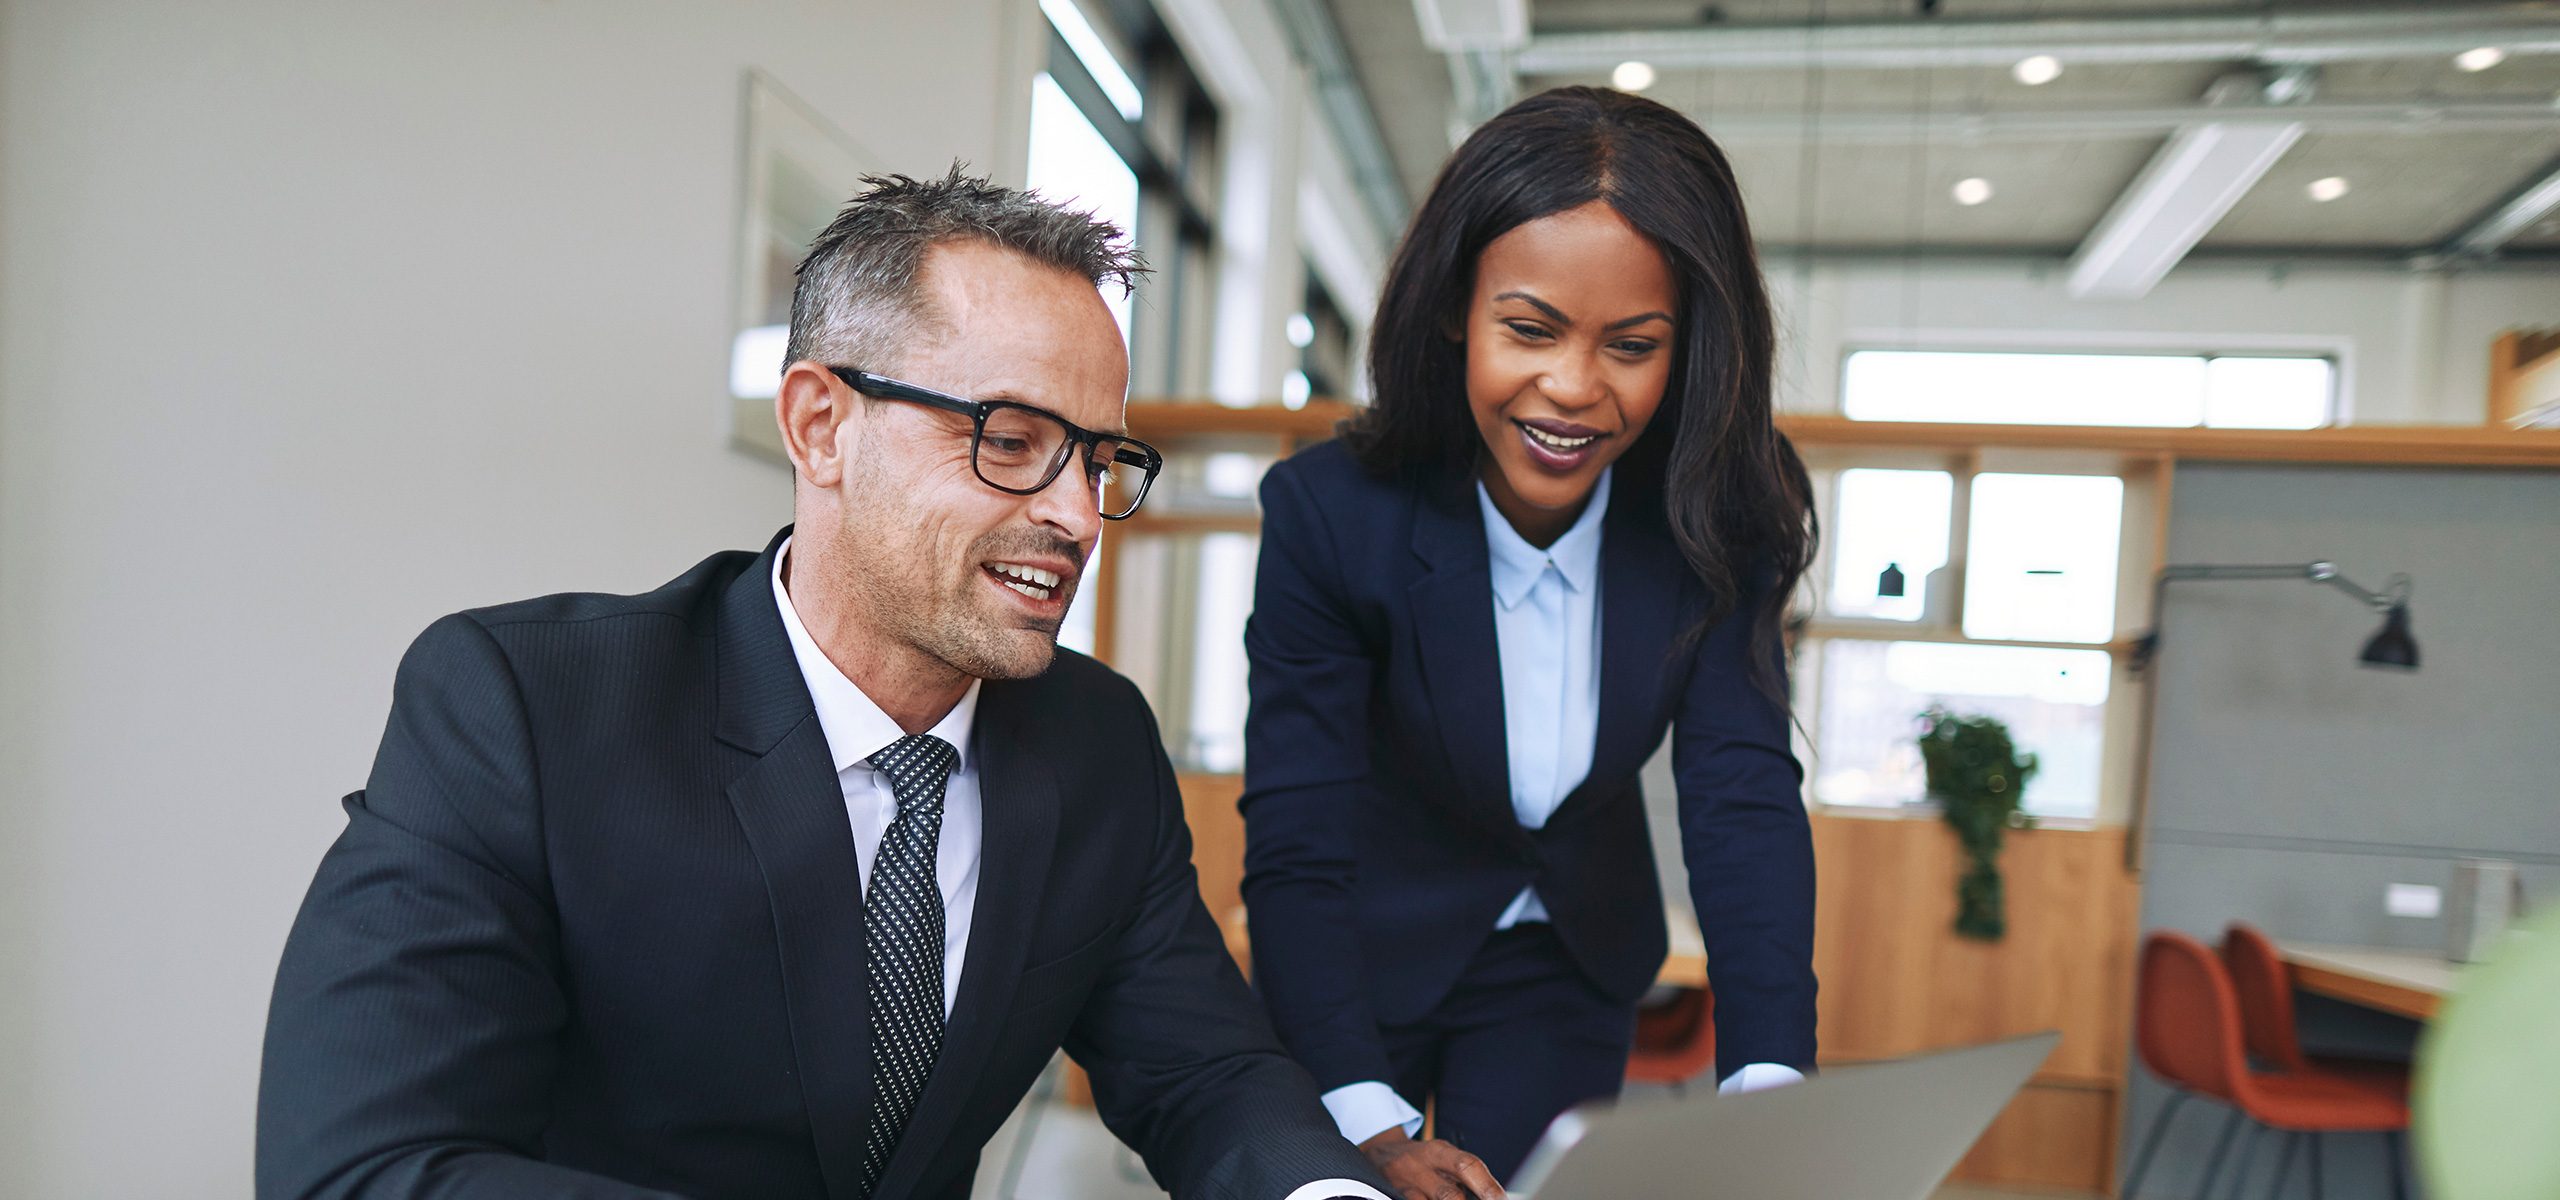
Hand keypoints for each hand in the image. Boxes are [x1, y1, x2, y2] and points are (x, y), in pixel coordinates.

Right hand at [1358, 1127, 1504, 1199]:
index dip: (1488, 1187)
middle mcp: (1421, 1166)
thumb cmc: (1423, 1161)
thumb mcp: (1444, 1159)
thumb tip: (1495, 1196)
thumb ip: (1467, 1177)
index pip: (1468, 1166)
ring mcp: (1405, 1185)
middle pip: (1449, 1195)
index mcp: (1440, 1151)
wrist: (1380, 1155)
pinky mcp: (1392, 1196)